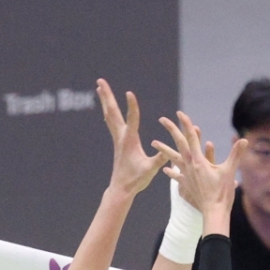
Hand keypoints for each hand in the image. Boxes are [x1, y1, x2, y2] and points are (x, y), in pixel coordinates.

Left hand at [98, 79, 167, 195]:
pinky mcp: (117, 143)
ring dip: (105, 101)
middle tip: (100, 81)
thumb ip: (159, 159)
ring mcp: (118, 139)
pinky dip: (109, 112)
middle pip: (112, 112)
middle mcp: (121, 137)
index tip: (129, 93)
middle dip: (107, 96)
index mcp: (130, 141)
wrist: (121, 188)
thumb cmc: (136, 180)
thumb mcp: (150, 169)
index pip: (131, 120)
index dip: (132, 106)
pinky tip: (108, 108)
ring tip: (100, 87)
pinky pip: (111, 122)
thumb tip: (169, 150)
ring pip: (109, 115)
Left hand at [155, 112, 247, 220]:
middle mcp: (190, 166)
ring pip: (173, 158)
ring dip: (164, 149)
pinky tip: (165, 169)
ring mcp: (187, 175)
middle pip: (179, 144)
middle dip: (171, 130)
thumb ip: (236, 154)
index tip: (180, 113)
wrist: (213, 212)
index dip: (186, 124)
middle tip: (162, 120)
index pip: (191, 138)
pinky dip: (171, 172)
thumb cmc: (222, 192)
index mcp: (198, 160)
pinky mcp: (187, 185)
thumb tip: (244, 140)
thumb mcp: (230, 171)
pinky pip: (177, 177)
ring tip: (153, 142)